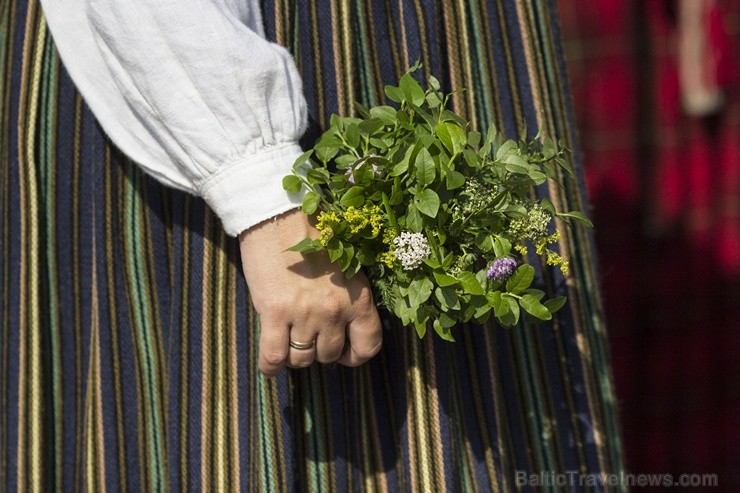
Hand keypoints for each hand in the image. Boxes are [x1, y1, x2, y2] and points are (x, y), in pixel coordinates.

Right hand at [239, 209, 382, 375]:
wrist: (279, 211)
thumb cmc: (312, 232)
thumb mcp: (344, 266)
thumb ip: (348, 297)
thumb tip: (341, 327)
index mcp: (359, 297)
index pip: (368, 345)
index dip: (354, 355)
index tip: (343, 353)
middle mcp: (335, 310)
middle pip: (329, 355)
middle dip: (318, 351)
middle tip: (308, 336)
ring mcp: (305, 313)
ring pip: (301, 359)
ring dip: (294, 355)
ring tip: (288, 340)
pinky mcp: (275, 312)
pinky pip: (274, 356)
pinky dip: (271, 366)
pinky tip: (270, 364)